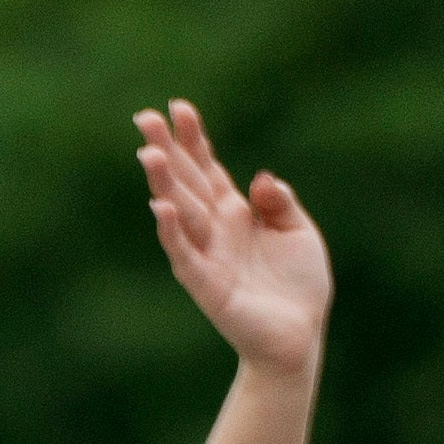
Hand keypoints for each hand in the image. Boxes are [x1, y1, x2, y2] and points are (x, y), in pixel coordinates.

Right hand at [134, 101, 332, 376]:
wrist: (300, 336)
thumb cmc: (298, 285)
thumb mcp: (298, 231)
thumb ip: (278, 202)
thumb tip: (259, 179)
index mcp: (235, 212)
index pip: (207, 168)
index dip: (193, 139)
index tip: (178, 107)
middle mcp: (215, 229)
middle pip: (185, 182)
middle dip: (166, 150)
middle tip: (144, 118)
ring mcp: (208, 255)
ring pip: (180, 212)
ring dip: (163, 184)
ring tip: (149, 153)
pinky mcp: (208, 285)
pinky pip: (186, 255)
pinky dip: (173, 232)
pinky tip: (162, 208)